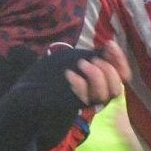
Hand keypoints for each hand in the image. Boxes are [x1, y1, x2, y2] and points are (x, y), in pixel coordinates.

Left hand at [0, 42, 128, 148]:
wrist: (27, 89)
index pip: (123, 75)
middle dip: (108, 69)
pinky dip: (80, 84)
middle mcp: (96, 94)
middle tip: (89, 59)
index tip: (108, 44)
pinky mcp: (73, 106)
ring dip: (97, 76)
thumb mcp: (75, 58)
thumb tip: (111, 46)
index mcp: (100, 81)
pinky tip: (68, 74)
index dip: (120, 60)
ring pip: (106, 95)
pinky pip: (86, 99)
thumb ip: (94, 55)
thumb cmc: (51, 73)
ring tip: (80, 64)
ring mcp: (85, 102)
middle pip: (118, 88)